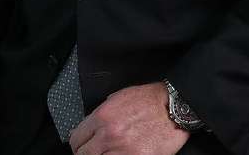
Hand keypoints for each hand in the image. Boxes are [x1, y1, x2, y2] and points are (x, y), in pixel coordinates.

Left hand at [69, 82, 188, 154]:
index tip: (82, 146)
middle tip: (95, 152)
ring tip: (110, 152)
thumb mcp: (118, 98)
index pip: (76, 139)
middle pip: (83, 154)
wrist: (173, 108)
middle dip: (87, 154)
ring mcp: (121, 150)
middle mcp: (108, 135)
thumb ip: (100, 114)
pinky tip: (120, 154)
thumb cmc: (149, 100)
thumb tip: (87, 127)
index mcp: (102, 117)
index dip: (78, 144)